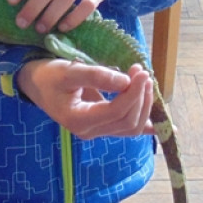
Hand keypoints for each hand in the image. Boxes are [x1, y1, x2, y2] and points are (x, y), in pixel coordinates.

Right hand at [16, 58, 153, 139]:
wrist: (35, 83)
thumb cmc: (49, 75)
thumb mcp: (68, 71)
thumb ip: (96, 75)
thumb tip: (126, 80)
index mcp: (78, 120)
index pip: (116, 112)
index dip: (133, 92)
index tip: (139, 71)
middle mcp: (89, 132)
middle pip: (128, 123)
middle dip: (141, 97)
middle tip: (143, 71)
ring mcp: (96, 131)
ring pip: (131, 127)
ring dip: (144, 105)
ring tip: (145, 80)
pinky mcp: (102, 125)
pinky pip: (128, 128)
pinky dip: (147, 123)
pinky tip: (167, 124)